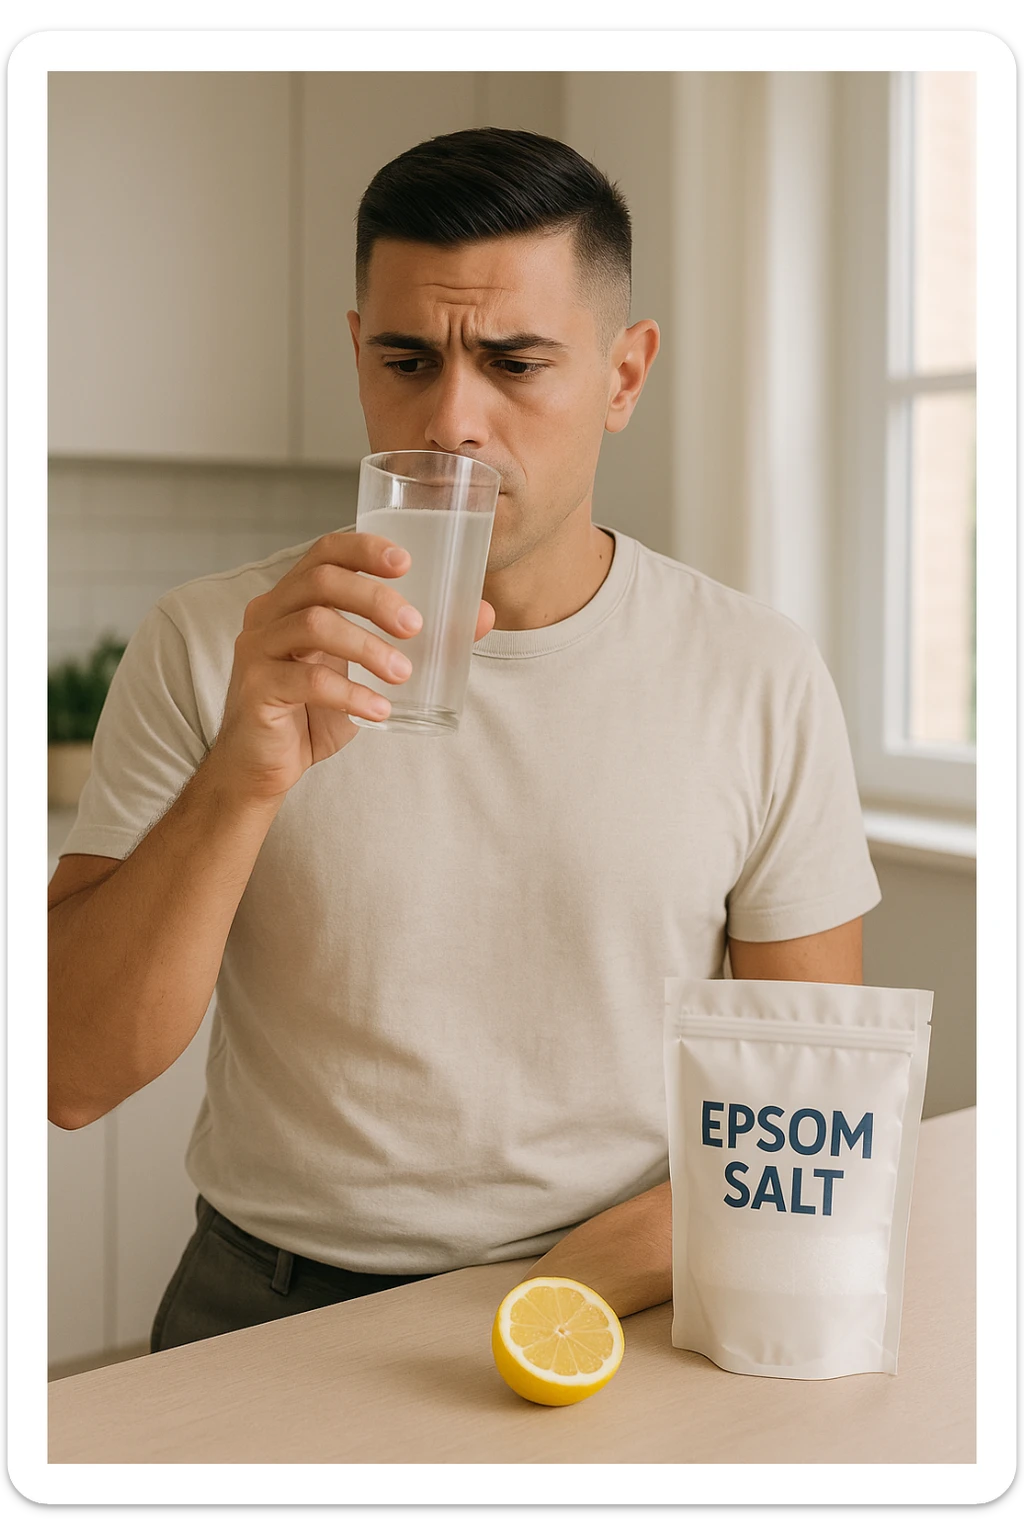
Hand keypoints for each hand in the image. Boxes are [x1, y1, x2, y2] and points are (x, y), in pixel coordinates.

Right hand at [207, 531, 495, 803]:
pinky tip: (379, 710)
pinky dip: (350, 694)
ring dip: (367, 647)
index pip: (324, 553)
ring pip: (314, 625)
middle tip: (415, 626)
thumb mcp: (368, 672)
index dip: (363, 548)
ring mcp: (257, 649)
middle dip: (374, 598)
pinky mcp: (256, 688)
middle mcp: (268, 614)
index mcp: (293, 599)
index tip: (406, 561)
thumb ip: (416, 643)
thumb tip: (484, 615)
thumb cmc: (314, 713)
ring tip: (403, 673)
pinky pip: (306, 680)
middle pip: (321, 581)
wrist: (263, 768)